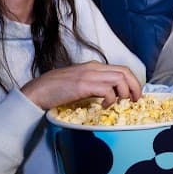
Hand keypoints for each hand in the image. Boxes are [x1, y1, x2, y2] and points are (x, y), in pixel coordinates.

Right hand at [21, 61, 141, 109]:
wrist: (38, 91)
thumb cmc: (57, 89)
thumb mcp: (80, 83)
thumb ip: (95, 85)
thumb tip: (111, 95)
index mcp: (94, 66)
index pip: (122, 69)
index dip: (133, 81)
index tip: (134, 95)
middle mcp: (94, 68)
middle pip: (125, 72)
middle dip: (135, 87)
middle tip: (134, 100)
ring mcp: (89, 75)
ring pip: (119, 79)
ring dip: (124, 93)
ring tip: (118, 103)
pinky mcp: (83, 85)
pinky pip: (107, 90)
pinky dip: (110, 99)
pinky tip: (103, 106)